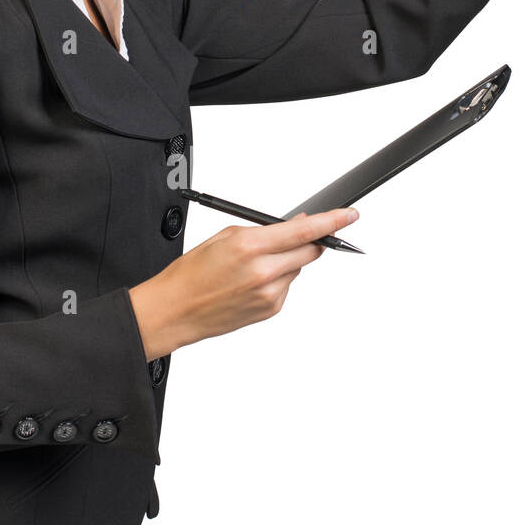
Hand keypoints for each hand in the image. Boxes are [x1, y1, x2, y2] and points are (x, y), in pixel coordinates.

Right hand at [128, 208, 359, 360]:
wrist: (176, 310)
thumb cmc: (192, 273)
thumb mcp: (225, 237)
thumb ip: (264, 230)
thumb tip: (295, 225)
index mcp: (251, 246)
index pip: (304, 231)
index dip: (332, 221)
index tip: (349, 215)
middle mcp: (264, 272)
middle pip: (310, 251)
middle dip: (309, 241)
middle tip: (297, 237)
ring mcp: (269, 294)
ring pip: (297, 269)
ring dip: (287, 261)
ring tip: (253, 267)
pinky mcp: (271, 309)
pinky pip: (286, 286)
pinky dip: (277, 280)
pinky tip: (251, 283)